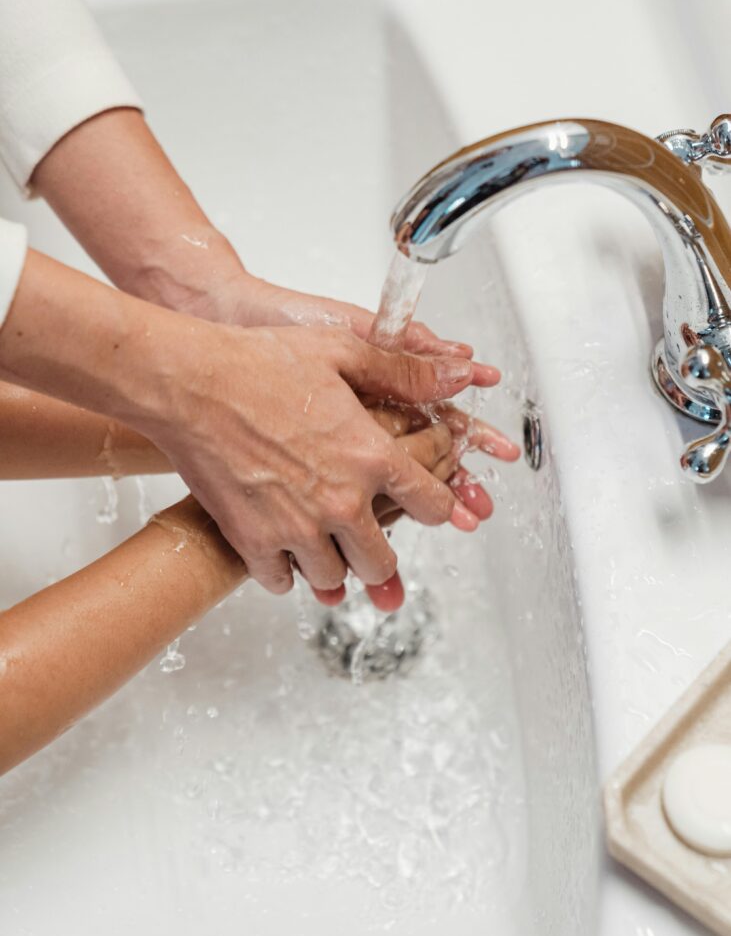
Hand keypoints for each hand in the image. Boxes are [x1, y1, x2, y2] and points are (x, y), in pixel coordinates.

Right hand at [144, 320, 491, 596]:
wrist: (188, 384)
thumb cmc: (258, 363)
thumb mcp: (342, 353)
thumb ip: (405, 374)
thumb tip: (461, 379)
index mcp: (371, 457)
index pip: (431, 506)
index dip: (434, 507)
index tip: (422, 505)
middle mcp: (341, 502)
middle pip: (383, 562)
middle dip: (380, 553)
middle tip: (367, 540)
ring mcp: (296, 528)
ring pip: (334, 577)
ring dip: (333, 564)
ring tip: (322, 542)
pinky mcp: (253, 542)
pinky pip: (282, 583)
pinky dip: (285, 571)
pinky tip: (281, 548)